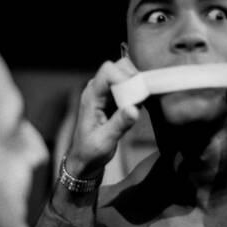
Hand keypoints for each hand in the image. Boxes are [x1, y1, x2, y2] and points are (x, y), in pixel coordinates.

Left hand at [66, 58, 139, 179]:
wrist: (85, 159)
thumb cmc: (90, 151)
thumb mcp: (105, 140)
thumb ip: (119, 124)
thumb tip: (134, 109)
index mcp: (91, 96)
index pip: (107, 71)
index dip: (124, 76)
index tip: (136, 92)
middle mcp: (96, 90)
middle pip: (118, 67)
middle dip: (133, 78)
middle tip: (141, 97)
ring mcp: (105, 93)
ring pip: (125, 74)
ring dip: (136, 85)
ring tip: (140, 103)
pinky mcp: (113, 99)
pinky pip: (128, 86)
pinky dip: (137, 92)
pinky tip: (138, 107)